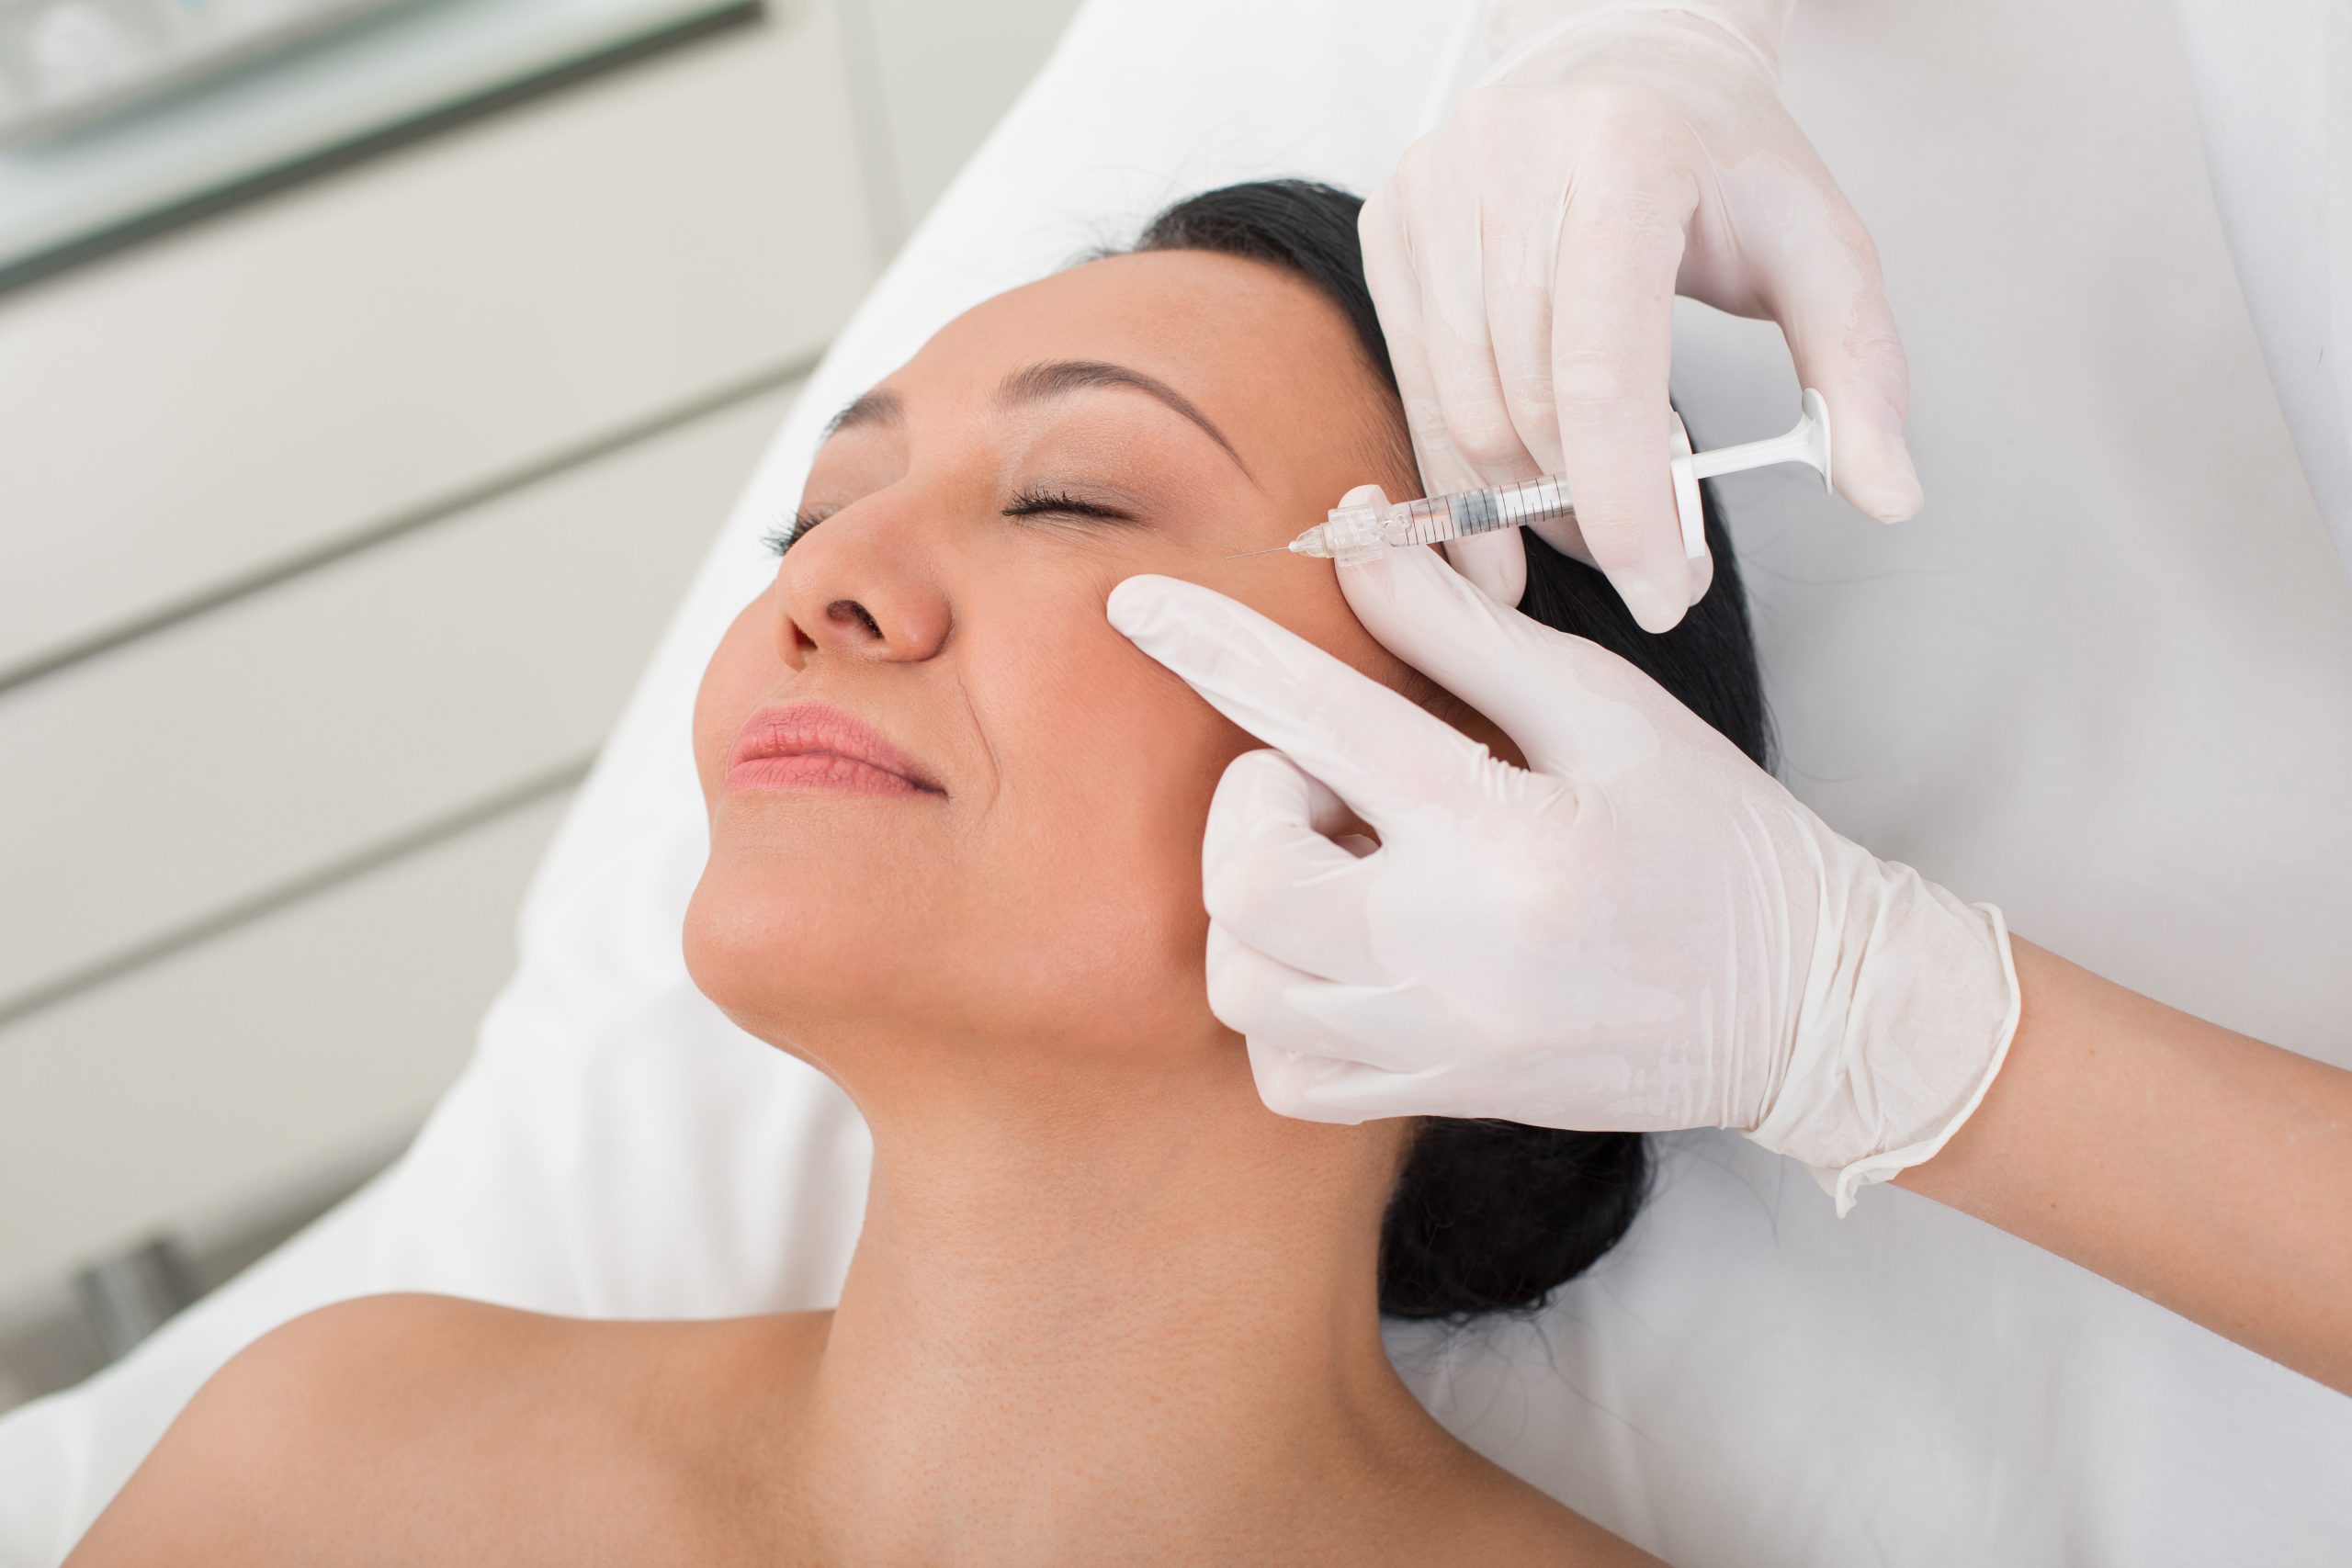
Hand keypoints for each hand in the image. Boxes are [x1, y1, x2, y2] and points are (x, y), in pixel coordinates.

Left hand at [1107, 540, 2014, 1212]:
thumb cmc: (1720, 842)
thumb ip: (1463, 629)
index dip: (1213, 648)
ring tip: (1347, 862)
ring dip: (1259, 902)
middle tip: (1334, 779)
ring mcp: (1435, 1044)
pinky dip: (1282, 1005)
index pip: (1315, 720)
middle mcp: (1449, 956)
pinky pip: (1284, 1073)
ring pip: (1244, 983)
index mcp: (1499, 836)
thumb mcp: (1610, 709)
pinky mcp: (1434, 1097)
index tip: (1135, 605)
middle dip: (1255, 802)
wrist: (1808, 1008)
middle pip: (1244, 880)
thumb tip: (1354, 533)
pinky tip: (1342, 950)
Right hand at [1363, 1, 1920, 625]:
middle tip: (1650, 566)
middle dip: (1588, 513)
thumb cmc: (1719, 159)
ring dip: (1524, 501)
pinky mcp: (1390, 223)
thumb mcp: (1819, 245)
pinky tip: (1509, 506)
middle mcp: (1510, 161)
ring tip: (1587, 529)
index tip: (1660, 592)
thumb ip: (1860, 371)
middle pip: (1529, 402)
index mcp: (1627, 156)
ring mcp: (1435, 190)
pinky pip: (1417, 383)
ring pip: (1464, 407)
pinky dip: (1463, 464)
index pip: (1604, 367)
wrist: (1620, 53)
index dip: (1625, 500)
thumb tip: (1887, 494)